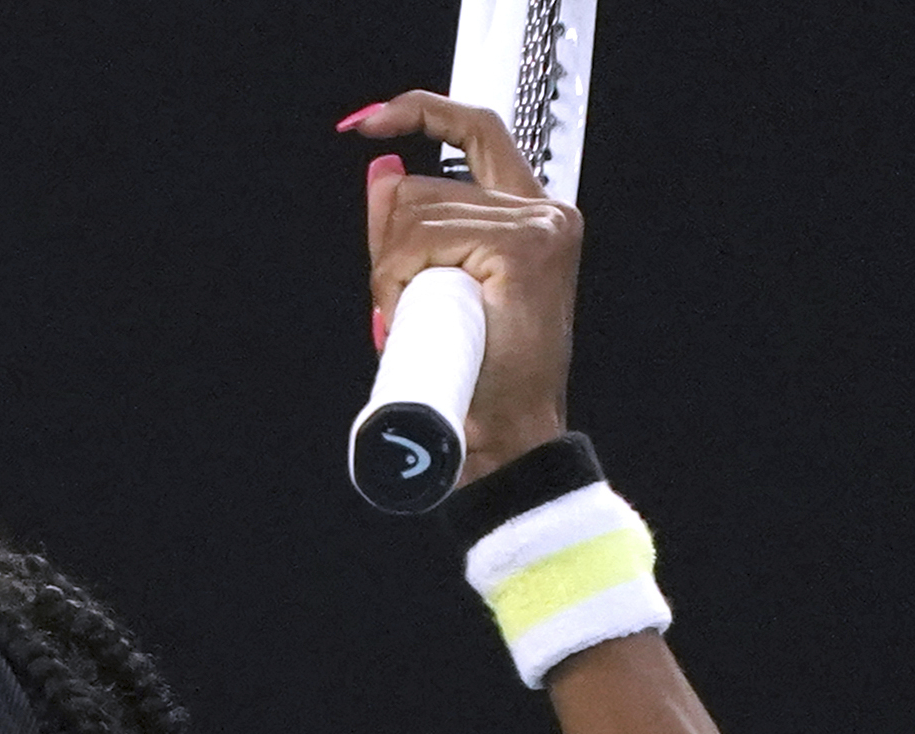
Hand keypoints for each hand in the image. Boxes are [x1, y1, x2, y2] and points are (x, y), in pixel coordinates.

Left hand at [346, 93, 580, 481]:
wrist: (503, 440)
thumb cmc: (475, 383)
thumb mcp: (429, 292)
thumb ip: (407, 232)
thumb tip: (380, 169)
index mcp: (531, 217)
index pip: (475, 131)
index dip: (421, 113)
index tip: (370, 122)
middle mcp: (544, 212)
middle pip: (421, 185)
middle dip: (389, 248)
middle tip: (403, 309)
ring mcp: (539, 225)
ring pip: (415, 212)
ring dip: (392, 272)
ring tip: (418, 324)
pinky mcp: (523, 247)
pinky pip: (423, 240)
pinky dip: (398, 278)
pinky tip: (416, 313)